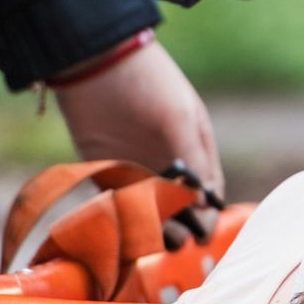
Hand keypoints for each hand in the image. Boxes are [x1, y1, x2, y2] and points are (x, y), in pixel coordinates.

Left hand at [54, 38, 223, 243]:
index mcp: (192, 145)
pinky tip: (127, 228)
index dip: (208, 213)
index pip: (206, 189)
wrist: (95, 62)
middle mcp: (167, 160)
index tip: (204, 233)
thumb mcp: (180, 117)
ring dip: (155, 225)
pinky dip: (124, 217)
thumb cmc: (149, 82)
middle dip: (182, 224)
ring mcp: (136, 166)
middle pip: (179, 204)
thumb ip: (194, 160)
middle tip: (181, 241)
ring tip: (158, 238)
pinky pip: (118, 201)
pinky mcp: (106, 170)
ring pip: (149, 208)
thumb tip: (206, 202)